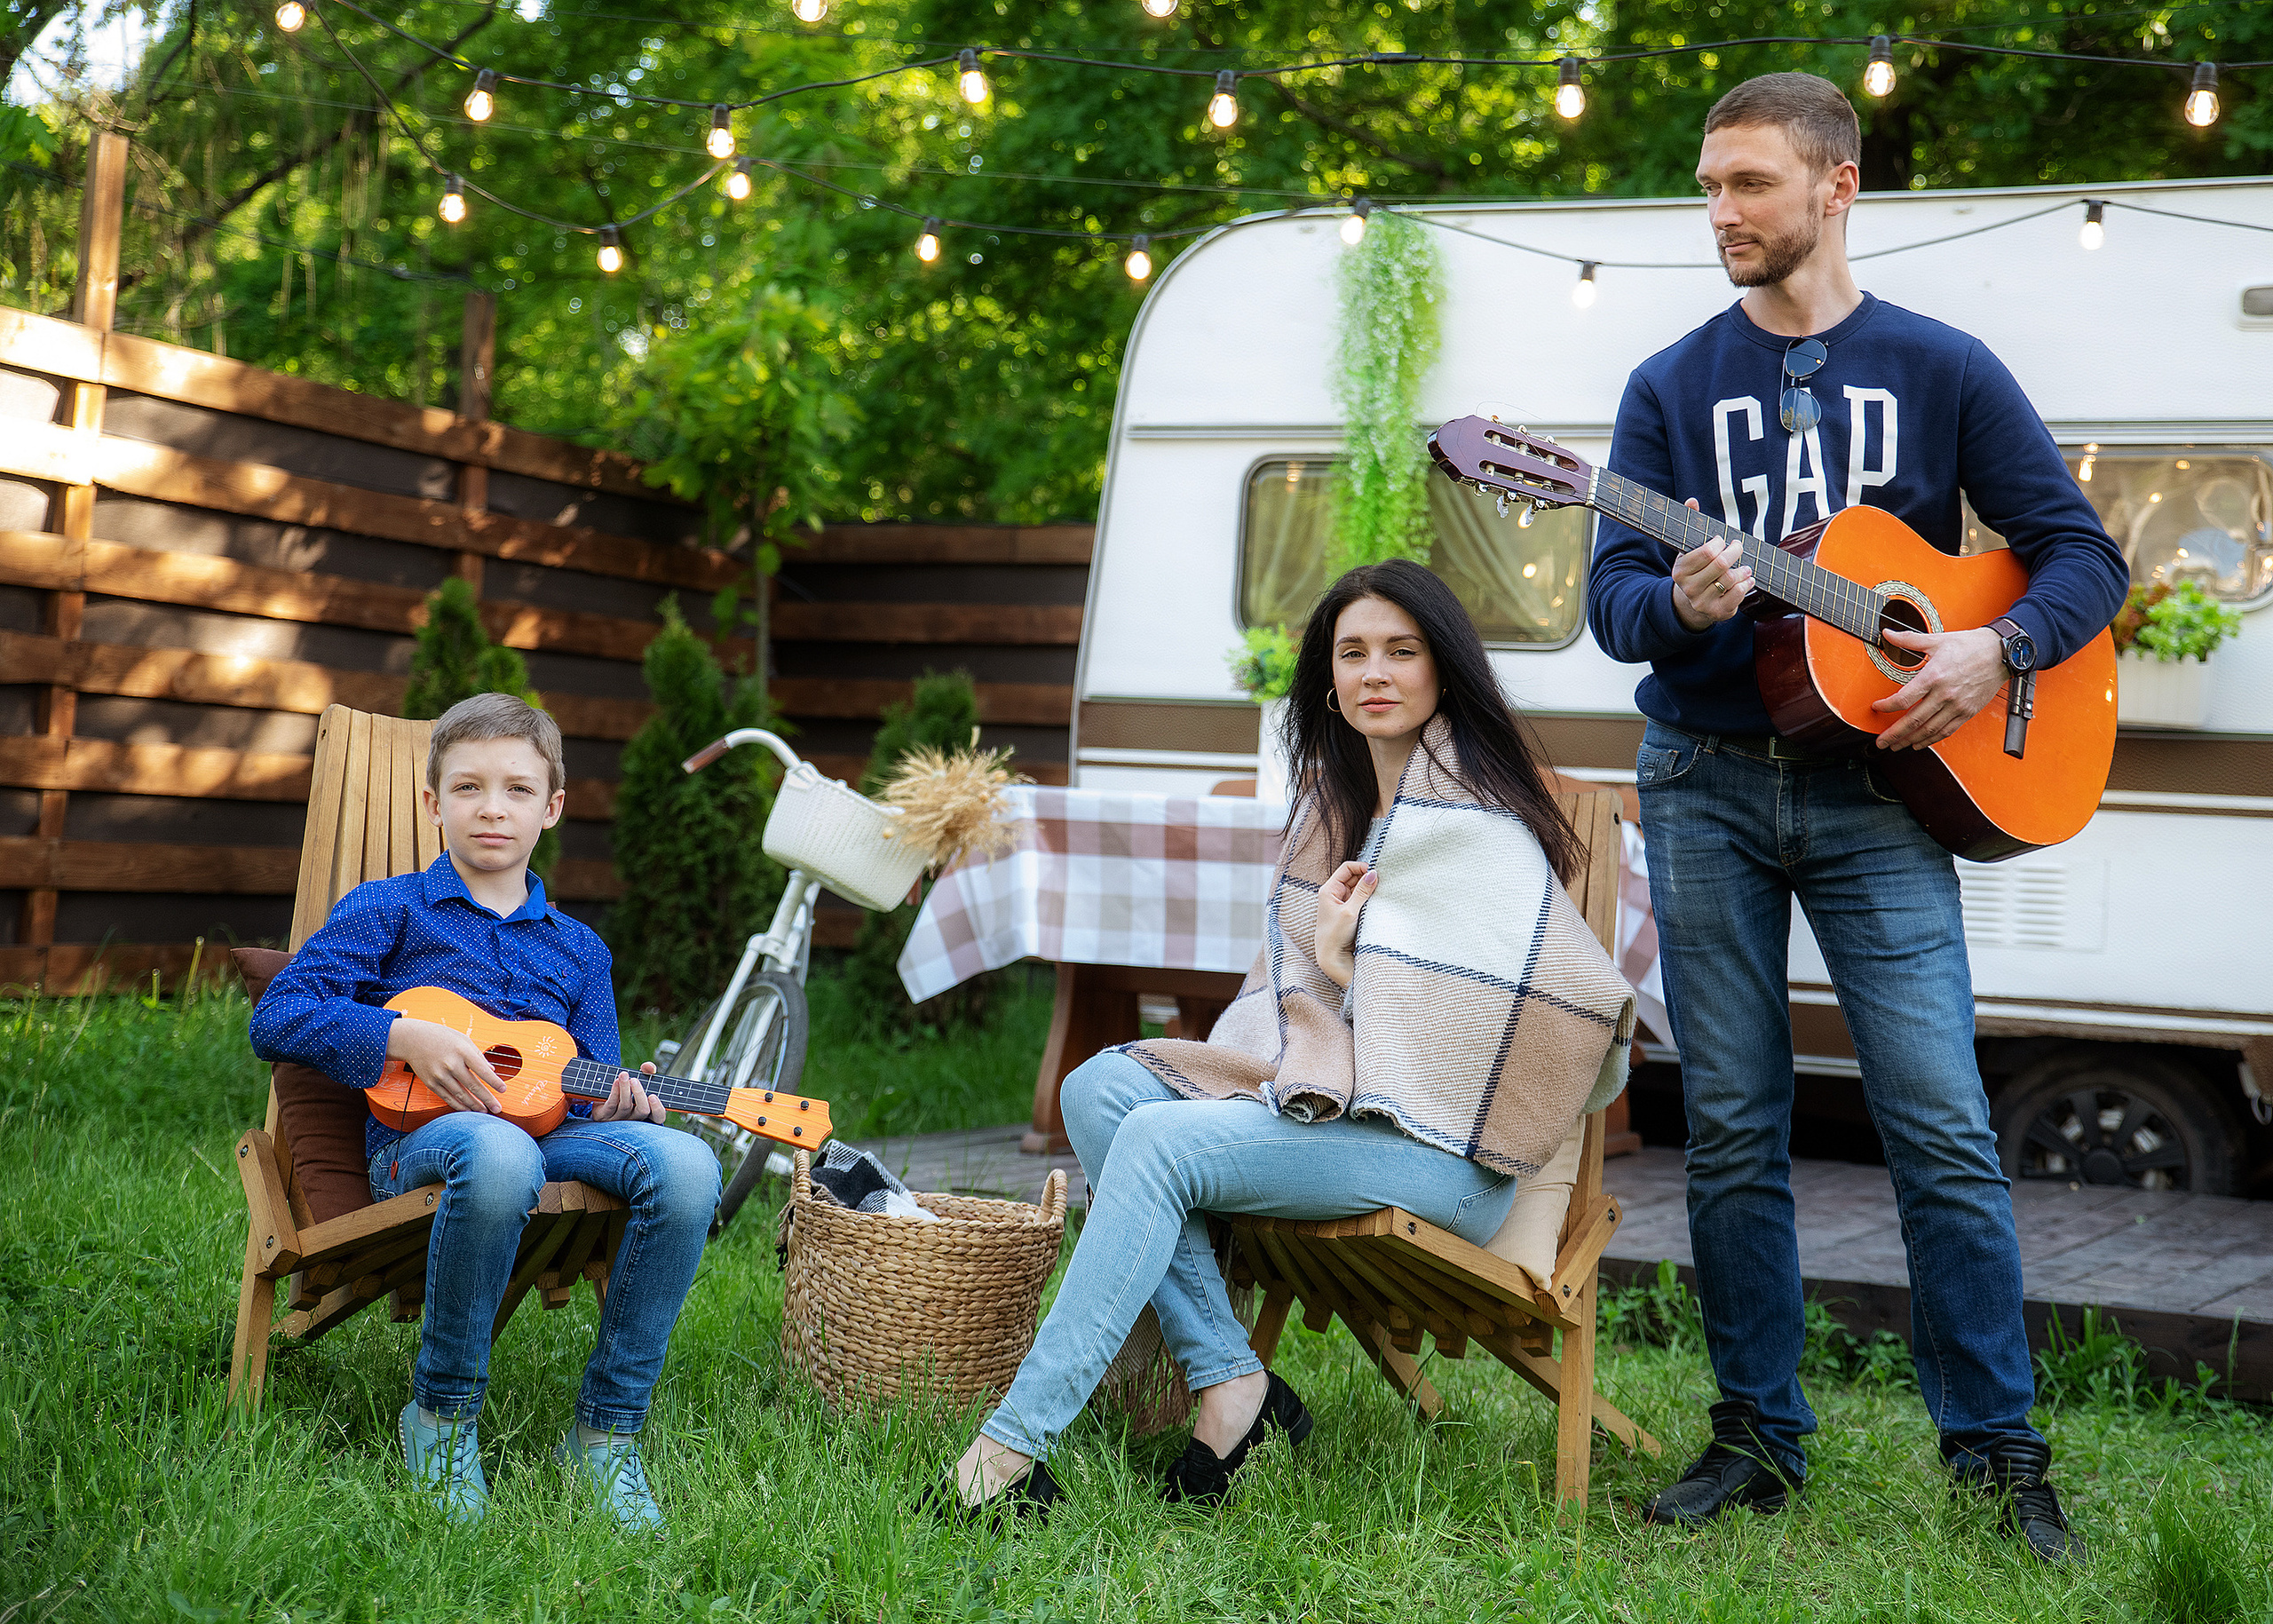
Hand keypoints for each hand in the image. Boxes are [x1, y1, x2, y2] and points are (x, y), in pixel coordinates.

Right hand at [386, 1017, 503, 1114]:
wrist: (413, 1039)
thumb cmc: (442, 1037)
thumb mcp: (463, 1040)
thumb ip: (478, 1055)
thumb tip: (492, 1070)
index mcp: (462, 1051)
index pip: (482, 1069)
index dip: (494, 1082)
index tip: (503, 1090)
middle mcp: (451, 1064)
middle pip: (472, 1085)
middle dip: (487, 1099)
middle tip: (497, 1108)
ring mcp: (439, 1074)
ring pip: (460, 1094)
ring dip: (474, 1105)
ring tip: (484, 1111)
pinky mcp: (431, 1083)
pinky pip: (447, 1097)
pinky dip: (458, 1105)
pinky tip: (467, 1110)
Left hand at [589, 1061, 664, 1123]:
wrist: (601, 1099)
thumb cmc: (624, 1091)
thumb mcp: (637, 1080)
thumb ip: (647, 1072)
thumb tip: (649, 1067)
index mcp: (646, 1112)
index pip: (658, 1117)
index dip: (658, 1109)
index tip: (653, 1096)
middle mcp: (635, 1118)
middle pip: (643, 1111)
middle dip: (639, 1094)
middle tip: (634, 1080)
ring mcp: (619, 1119)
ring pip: (625, 1106)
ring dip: (624, 1089)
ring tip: (623, 1074)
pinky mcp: (605, 1116)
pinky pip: (611, 1105)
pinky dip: (614, 1092)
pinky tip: (616, 1081)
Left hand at [1314, 859, 1376, 989]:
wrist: (1332, 957)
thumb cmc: (1335, 935)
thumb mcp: (1350, 911)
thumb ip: (1362, 891)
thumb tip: (1374, 873)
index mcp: (1329, 890)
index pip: (1346, 868)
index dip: (1361, 867)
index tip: (1375, 873)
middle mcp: (1334, 894)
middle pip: (1353, 877)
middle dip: (1367, 878)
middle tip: (1382, 883)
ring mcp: (1342, 903)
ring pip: (1358, 888)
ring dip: (1369, 889)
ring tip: (1380, 893)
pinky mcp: (1350, 913)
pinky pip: (1360, 900)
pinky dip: (1369, 899)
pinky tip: (1377, 902)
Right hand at [1669, 499, 1754, 630]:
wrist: (1692, 603)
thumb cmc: (1695, 569)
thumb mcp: (1689, 549)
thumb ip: (1691, 525)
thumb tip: (1692, 501)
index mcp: (1679, 571)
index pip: (1706, 552)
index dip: (1719, 543)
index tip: (1722, 540)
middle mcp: (1689, 588)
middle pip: (1720, 564)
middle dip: (1734, 551)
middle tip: (1738, 546)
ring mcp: (1702, 603)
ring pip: (1731, 580)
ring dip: (1743, 569)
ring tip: (1745, 566)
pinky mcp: (1717, 613)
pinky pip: (1738, 596)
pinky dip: (1747, 585)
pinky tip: (1747, 579)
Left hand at [1870, 626, 2006, 749]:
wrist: (2002, 652)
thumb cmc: (1970, 645)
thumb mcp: (1937, 640)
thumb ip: (1909, 639)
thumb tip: (1887, 633)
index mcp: (1934, 676)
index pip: (1904, 698)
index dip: (1887, 707)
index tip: (1877, 708)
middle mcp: (1945, 694)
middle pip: (1914, 720)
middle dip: (1894, 734)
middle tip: (1881, 741)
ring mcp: (1957, 705)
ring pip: (1929, 729)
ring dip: (1910, 740)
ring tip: (1896, 746)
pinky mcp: (1967, 712)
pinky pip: (1946, 731)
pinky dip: (1931, 740)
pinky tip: (1919, 743)